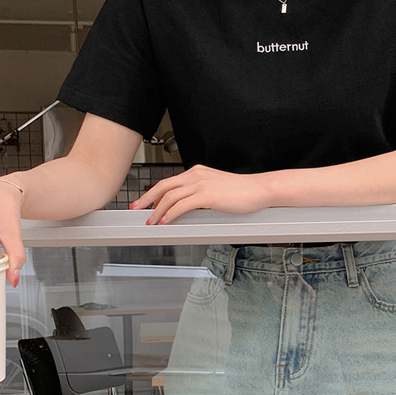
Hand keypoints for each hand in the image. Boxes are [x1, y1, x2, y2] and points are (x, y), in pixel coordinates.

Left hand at [130, 165, 270, 223]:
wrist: (259, 189)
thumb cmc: (241, 192)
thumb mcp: (216, 190)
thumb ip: (199, 195)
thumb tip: (186, 208)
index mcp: (197, 172)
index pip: (169, 182)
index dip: (153, 193)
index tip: (144, 203)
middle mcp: (196, 175)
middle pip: (163, 186)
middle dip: (147, 199)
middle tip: (136, 209)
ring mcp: (201, 184)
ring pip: (170, 196)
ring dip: (157, 211)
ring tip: (151, 222)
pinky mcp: (207, 195)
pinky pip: (182, 205)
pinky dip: (171, 214)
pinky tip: (166, 221)